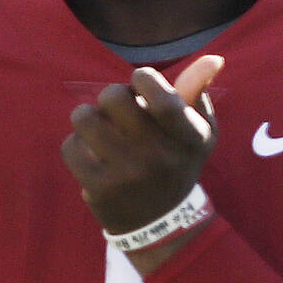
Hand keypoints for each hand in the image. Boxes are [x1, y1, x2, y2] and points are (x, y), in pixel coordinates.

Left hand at [62, 56, 222, 238]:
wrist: (161, 224)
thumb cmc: (178, 163)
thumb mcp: (198, 133)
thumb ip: (198, 93)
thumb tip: (212, 59)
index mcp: (188, 138)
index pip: (161, 97)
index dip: (143, 78)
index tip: (140, 84)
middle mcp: (159, 157)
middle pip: (113, 97)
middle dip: (111, 95)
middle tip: (117, 109)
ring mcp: (127, 174)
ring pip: (84, 118)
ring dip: (88, 116)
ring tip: (100, 128)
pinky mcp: (99, 188)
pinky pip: (70, 146)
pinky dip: (76, 144)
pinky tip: (91, 153)